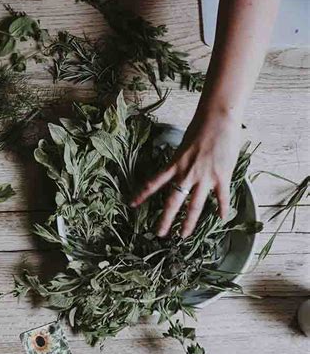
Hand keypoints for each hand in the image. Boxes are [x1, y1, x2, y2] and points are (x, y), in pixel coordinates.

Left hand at [131, 113, 241, 237]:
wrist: (218, 118)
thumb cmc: (200, 126)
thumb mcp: (183, 145)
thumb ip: (181, 159)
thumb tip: (180, 168)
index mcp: (175, 164)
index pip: (154, 183)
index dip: (142, 195)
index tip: (131, 205)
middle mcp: (187, 173)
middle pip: (173, 201)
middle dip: (165, 219)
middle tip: (159, 234)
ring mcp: (204, 177)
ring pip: (194, 206)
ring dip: (188, 222)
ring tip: (184, 235)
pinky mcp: (222, 177)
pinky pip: (221, 198)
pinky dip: (222, 209)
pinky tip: (220, 219)